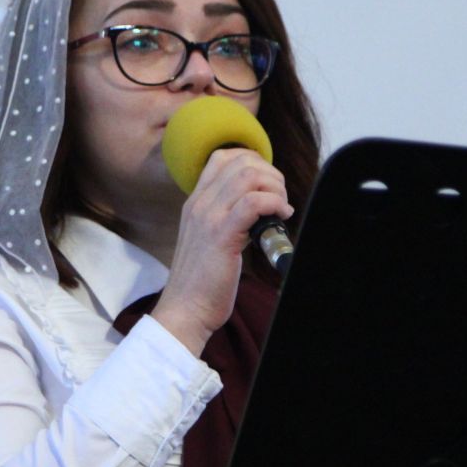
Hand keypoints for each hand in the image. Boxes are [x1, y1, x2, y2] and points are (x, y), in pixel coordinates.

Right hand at [151, 148, 292, 355]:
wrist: (185, 309)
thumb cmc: (203, 281)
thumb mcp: (209, 239)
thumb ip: (226, 218)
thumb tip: (259, 207)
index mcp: (196, 202)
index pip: (222, 157)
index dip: (253, 161)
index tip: (268, 184)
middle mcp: (199, 203)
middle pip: (240, 161)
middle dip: (270, 174)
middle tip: (280, 198)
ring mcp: (208, 217)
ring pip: (248, 175)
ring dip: (275, 187)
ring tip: (281, 209)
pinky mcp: (221, 235)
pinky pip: (253, 203)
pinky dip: (274, 204)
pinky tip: (280, 218)